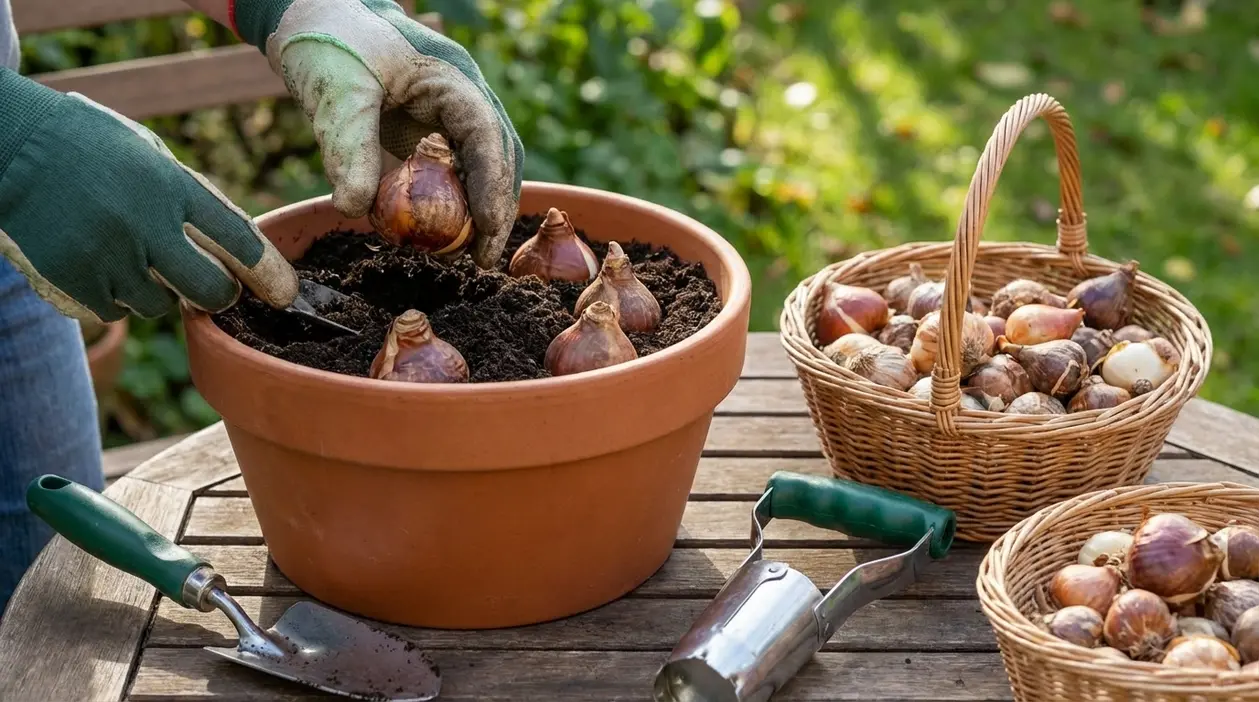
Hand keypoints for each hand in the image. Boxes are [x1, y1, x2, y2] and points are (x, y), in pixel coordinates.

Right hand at [0, 71, 297, 323]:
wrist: (12, 144)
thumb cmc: (91, 146)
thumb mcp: (150, 156)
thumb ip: (189, 199)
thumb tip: (235, 249)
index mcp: (172, 186)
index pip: (238, 239)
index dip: (268, 273)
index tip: (284, 293)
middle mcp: (145, 224)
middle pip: (208, 291)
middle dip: (218, 297)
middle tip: (214, 291)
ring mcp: (109, 255)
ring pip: (159, 305)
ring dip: (157, 293)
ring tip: (135, 259)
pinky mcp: (74, 278)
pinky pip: (114, 311)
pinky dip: (114, 298)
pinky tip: (102, 268)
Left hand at [236, 0, 523, 268]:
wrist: (312, 18)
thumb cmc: (329, 41)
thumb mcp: (336, 92)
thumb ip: (346, 147)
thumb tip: (353, 210)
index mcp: (452, 78)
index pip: (487, 135)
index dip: (492, 184)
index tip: (487, 229)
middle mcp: (462, 98)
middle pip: (498, 157)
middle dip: (497, 209)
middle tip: (484, 260)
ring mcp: (447, 117)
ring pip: (481, 168)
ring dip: (480, 212)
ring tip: (470, 257)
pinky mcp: (427, 134)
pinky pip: (449, 173)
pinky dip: (450, 205)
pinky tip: (437, 237)